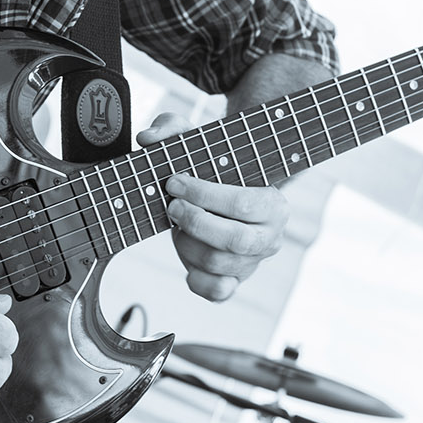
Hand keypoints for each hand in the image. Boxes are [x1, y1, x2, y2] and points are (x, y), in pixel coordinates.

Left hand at [138, 113, 289, 301]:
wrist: (220, 198)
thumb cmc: (212, 169)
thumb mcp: (197, 143)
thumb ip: (174, 130)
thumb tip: (149, 138)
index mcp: (274, 203)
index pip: (243, 202)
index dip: (204, 194)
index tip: (174, 183)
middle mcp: (270, 236)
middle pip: (236, 240)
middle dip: (196, 222)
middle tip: (172, 206)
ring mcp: (253, 263)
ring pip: (220, 265)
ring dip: (188, 244)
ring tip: (175, 226)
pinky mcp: (234, 282)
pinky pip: (217, 292)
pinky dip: (196, 280)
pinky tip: (185, 258)